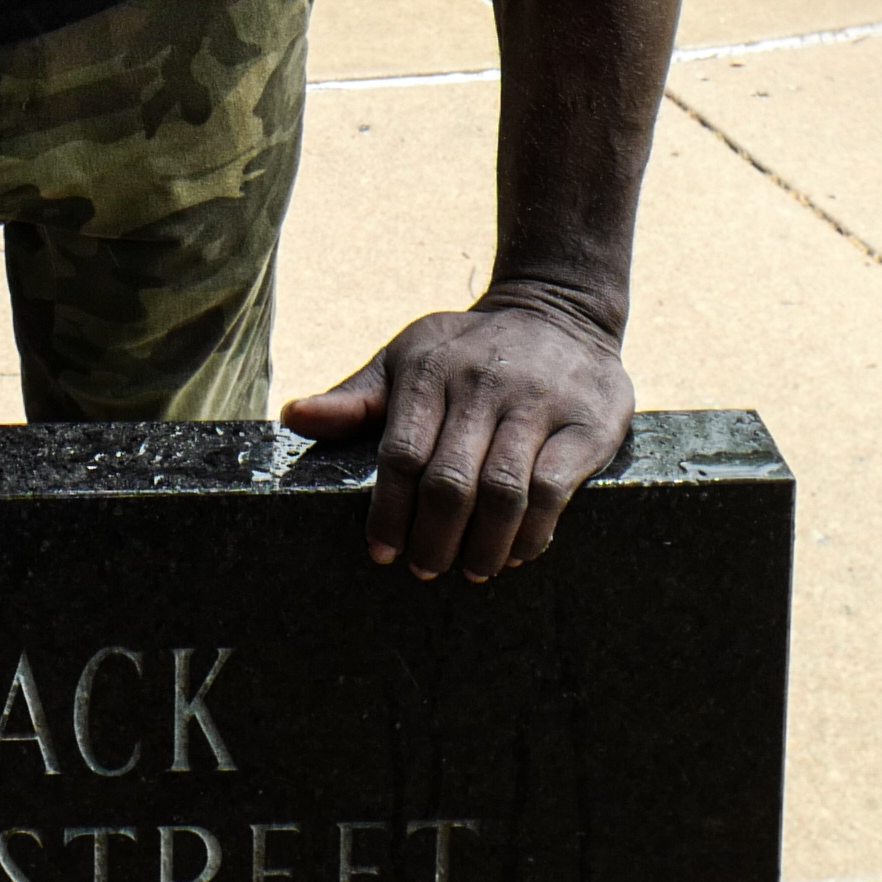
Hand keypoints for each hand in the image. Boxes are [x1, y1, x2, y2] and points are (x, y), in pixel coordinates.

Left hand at [285, 293, 631, 584]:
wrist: (560, 311)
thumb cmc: (468, 350)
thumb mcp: (408, 357)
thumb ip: (356, 397)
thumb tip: (294, 418)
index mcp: (431, 369)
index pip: (401, 454)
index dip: (389, 513)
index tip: (382, 553)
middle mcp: (484, 384)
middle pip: (449, 481)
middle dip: (432, 538)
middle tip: (425, 568)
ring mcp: (538, 403)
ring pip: (502, 492)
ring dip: (481, 545)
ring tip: (470, 569)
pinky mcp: (587, 423)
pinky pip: (553, 490)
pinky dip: (531, 533)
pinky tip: (516, 552)